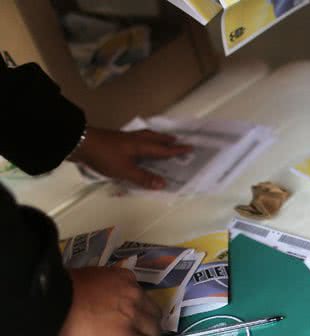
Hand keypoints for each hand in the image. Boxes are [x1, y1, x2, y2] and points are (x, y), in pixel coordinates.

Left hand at [55, 267, 161, 335]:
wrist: (51, 296)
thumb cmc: (66, 328)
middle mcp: (134, 314)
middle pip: (155, 328)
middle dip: (146, 333)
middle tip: (133, 331)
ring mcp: (133, 292)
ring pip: (154, 307)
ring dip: (146, 313)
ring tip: (131, 312)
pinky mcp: (126, 276)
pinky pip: (139, 286)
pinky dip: (133, 293)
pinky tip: (118, 295)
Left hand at [68, 127, 191, 189]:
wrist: (79, 142)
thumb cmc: (104, 156)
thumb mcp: (124, 171)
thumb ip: (143, 178)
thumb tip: (163, 184)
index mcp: (140, 146)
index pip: (162, 149)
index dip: (176, 150)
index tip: (189, 147)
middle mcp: (135, 140)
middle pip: (154, 138)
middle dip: (166, 140)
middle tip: (176, 140)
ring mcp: (124, 138)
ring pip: (144, 136)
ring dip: (155, 137)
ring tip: (160, 139)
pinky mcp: (115, 140)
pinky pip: (135, 138)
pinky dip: (142, 139)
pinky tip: (137, 144)